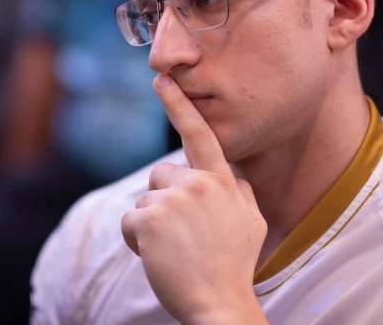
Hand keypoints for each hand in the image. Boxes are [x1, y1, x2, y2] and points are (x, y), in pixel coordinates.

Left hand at [121, 74, 267, 323]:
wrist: (220, 305)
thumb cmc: (233, 266)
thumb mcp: (252, 222)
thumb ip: (238, 190)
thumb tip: (227, 173)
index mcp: (223, 181)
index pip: (199, 135)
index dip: (178, 106)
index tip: (160, 80)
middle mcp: (200, 184)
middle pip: (161, 176)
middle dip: (163, 201)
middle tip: (183, 235)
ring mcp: (175, 200)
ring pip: (144, 201)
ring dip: (150, 225)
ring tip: (174, 250)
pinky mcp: (150, 220)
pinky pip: (130, 223)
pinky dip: (137, 242)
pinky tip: (158, 257)